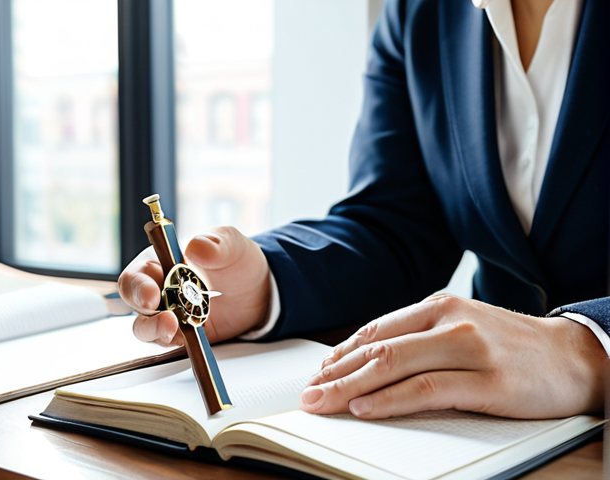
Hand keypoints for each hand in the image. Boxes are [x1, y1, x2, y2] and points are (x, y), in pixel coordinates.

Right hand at [118, 226, 271, 346]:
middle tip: (164, 316)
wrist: (257, 289)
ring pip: (147, 327)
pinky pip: (172, 342)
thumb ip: (215, 242)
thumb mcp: (231, 244)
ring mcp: (169, 313)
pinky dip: (179, 343)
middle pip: (135, 302)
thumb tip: (196, 246)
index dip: (138, 286)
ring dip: (156, 330)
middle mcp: (159, 289)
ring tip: (175, 328)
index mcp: (160, 262)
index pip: (136, 274)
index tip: (151, 295)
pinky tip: (192, 340)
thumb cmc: (236, 260)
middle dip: (144, 311)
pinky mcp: (182, 334)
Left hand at [300, 294, 605, 418]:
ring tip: (324, 404)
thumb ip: (418, 339)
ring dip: (351, 388)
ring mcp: (470, 348)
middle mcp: (450, 321)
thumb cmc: (510, 346)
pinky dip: (391, 400)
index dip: (341, 355)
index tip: (318, 375)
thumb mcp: (460, 329)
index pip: (375, 330)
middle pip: (377, 349)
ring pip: (395, 366)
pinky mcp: (490, 380)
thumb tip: (367, 361)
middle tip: (309, 395)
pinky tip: (365, 409)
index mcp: (438, 306)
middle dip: (336, 375)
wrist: (575, 355)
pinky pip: (428, 390)